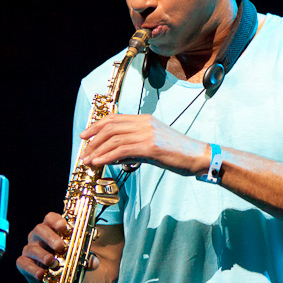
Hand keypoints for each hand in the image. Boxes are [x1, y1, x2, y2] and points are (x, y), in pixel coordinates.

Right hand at [15, 212, 99, 282]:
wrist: (60, 277)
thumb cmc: (69, 260)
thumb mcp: (81, 257)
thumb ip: (88, 258)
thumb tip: (93, 262)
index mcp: (52, 229)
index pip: (50, 218)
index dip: (56, 220)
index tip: (64, 227)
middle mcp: (39, 237)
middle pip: (40, 229)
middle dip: (50, 237)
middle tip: (61, 247)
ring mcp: (30, 250)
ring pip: (31, 248)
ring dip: (42, 255)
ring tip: (53, 263)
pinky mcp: (24, 264)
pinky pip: (23, 263)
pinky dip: (32, 269)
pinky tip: (41, 274)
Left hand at [80, 114, 210, 175]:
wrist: (198, 157)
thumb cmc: (178, 154)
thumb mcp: (154, 147)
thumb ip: (134, 148)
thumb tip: (114, 156)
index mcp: (145, 120)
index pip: (114, 118)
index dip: (96, 126)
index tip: (85, 136)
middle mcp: (145, 123)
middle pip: (110, 127)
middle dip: (93, 140)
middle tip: (84, 152)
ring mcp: (148, 133)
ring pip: (113, 139)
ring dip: (97, 151)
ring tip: (88, 161)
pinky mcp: (150, 146)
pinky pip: (122, 150)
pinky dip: (106, 157)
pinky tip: (99, 163)